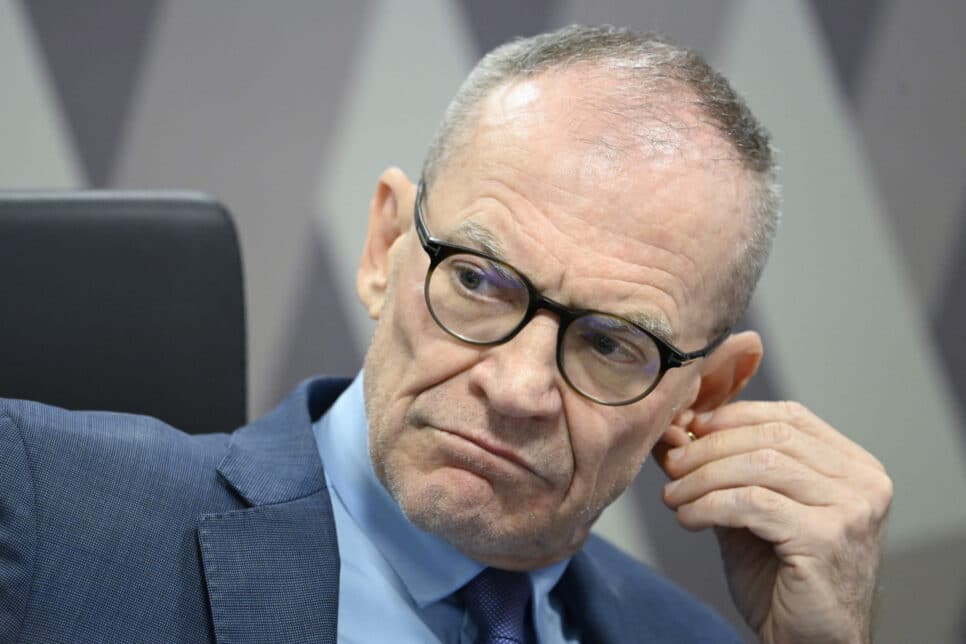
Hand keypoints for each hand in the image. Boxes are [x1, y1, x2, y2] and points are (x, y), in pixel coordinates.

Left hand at [655, 401, 891, 643]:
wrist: (811, 641)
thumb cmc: (782, 578)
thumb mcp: (752, 510)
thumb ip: (725, 470)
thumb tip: (674, 431)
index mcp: (853, 465)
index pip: (789, 417)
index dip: (732, 417)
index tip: (687, 429)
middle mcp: (863, 481)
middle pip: (772, 437)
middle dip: (710, 446)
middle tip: (672, 464)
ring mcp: (851, 509)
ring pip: (760, 465)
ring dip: (704, 477)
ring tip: (675, 496)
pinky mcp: (827, 538)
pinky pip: (753, 503)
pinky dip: (710, 505)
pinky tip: (689, 518)